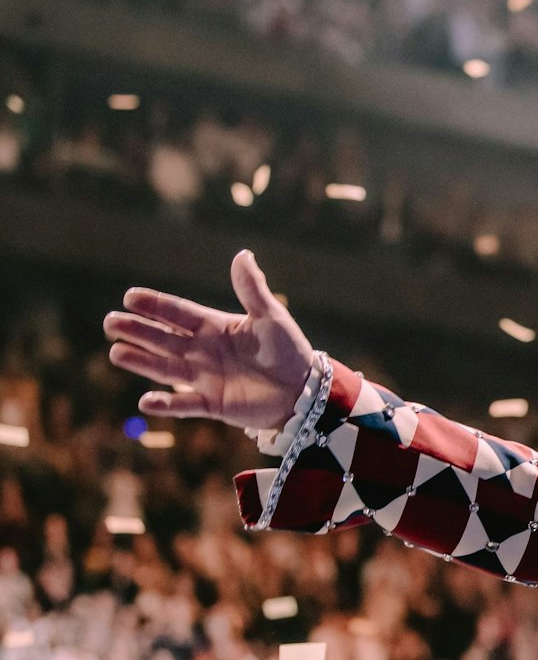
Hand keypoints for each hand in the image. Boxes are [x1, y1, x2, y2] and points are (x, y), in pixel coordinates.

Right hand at [103, 250, 313, 431]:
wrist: (304, 390)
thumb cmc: (289, 350)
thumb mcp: (271, 316)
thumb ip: (252, 289)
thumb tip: (242, 254)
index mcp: (214, 327)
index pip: (178, 313)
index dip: (155, 305)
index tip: (130, 297)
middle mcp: (202, 351)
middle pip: (163, 338)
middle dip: (138, 330)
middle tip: (111, 322)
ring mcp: (204, 378)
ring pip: (166, 368)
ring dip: (142, 361)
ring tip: (117, 353)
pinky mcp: (212, 404)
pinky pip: (185, 405)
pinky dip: (166, 404)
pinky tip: (146, 400)